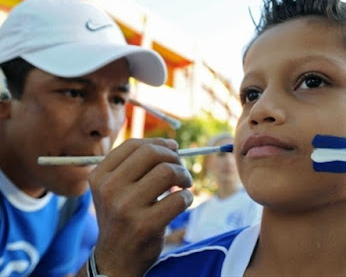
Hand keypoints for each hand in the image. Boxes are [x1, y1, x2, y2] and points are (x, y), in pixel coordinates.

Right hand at [89, 138, 192, 275]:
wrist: (115, 260)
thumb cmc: (121, 218)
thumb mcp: (114, 189)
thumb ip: (134, 166)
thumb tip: (171, 145)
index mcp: (100, 176)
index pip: (133, 145)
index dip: (158, 142)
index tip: (173, 148)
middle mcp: (109, 189)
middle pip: (152, 153)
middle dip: (174, 157)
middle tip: (181, 169)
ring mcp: (126, 207)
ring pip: (167, 171)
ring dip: (184, 175)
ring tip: (184, 185)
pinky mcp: (144, 225)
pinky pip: (178, 198)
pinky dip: (187, 197)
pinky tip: (183, 201)